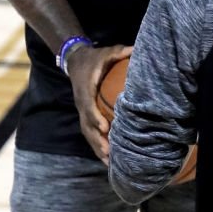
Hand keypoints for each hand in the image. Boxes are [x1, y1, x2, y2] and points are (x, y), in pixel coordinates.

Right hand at [68, 44, 132, 162]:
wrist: (75, 61)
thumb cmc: (95, 58)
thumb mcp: (107, 52)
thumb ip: (120, 51)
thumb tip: (137, 48)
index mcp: (86, 89)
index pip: (88, 106)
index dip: (95, 118)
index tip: (105, 128)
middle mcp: (81, 103)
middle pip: (86, 125)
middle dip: (96, 140)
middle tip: (108, 152)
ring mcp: (81, 111)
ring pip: (87, 133)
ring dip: (96, 148)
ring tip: (108, 163)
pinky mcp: (84, 116)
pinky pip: (89, 133)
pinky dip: (97, 146)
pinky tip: (107, 160)